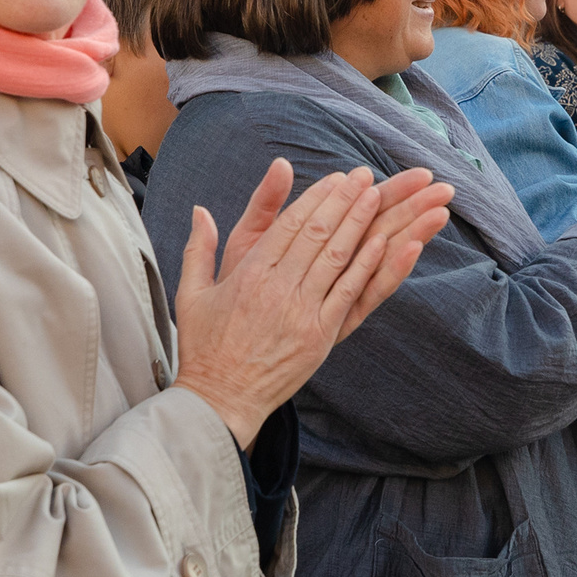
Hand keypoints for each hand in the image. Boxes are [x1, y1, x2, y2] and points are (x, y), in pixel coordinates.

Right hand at [173, 160, 454, 445]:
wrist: (219, 401)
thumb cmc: (204, 348)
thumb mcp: (191, 294)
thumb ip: (199, 249)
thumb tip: (200, 211)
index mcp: (248, 274)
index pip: (289, 225)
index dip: (316, 198)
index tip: (336, 178)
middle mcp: (277, 288)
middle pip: (317, 234)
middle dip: (343, 201)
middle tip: (364, 176)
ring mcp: (301, 313)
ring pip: (336, 257)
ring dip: (360, 223)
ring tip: (379, 196)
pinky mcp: (320, 337)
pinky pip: (348, 294)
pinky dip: (367, 266)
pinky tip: (385, 243)